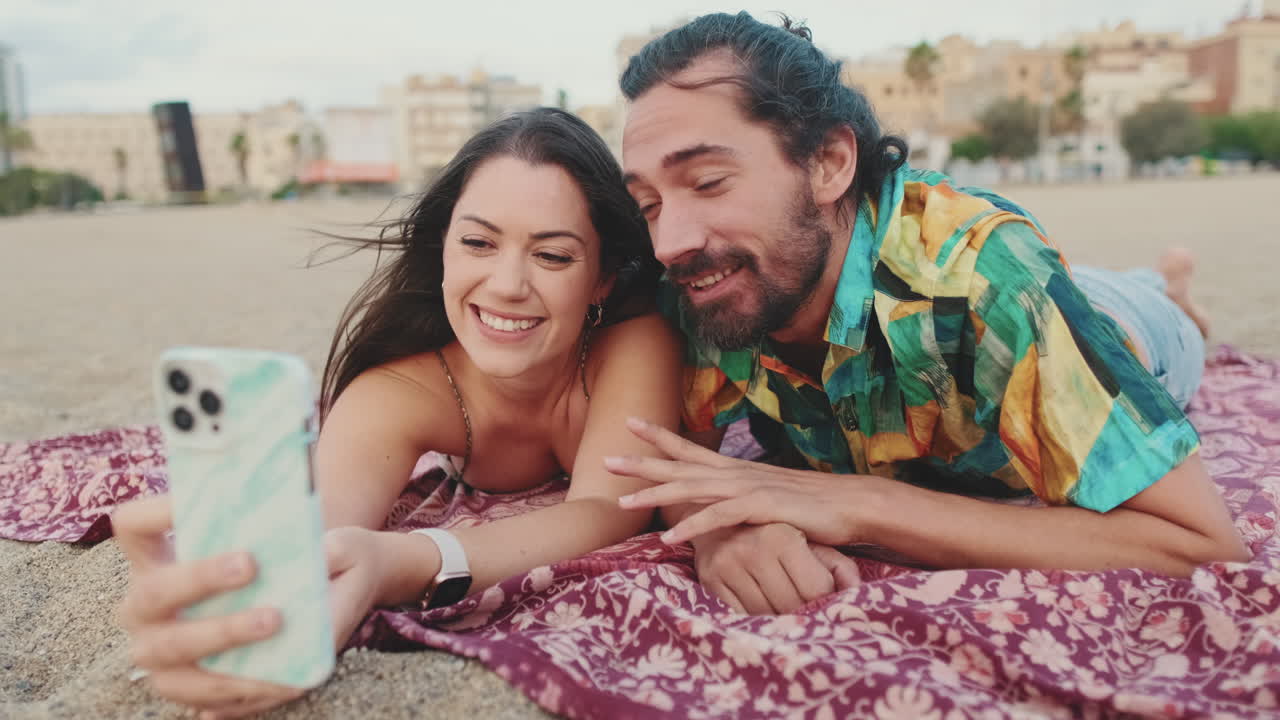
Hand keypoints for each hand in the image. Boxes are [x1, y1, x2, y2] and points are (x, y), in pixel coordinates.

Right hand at [114, 495, 302, 718]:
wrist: (296, 618)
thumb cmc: (287, 569)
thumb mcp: (302, 543)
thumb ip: (312, 538)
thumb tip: (323, 551)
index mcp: (159, 558)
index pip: (133, 526)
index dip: (151, 512)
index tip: (188, 502)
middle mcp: (146, 605)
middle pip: (153, 590)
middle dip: (198, 577)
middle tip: (249, 564)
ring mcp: (156, 649)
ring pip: (171, 647)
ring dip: (221, 634)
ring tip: (273, 620)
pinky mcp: (180, 686)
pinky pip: (198, 692)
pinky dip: (240, 684)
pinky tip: (281, 675)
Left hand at [609, 418, 874, 545]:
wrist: (851, 504)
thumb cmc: (811, 505)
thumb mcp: (769, 497)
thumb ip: (743, 498)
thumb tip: (723, 505)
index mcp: (736, 469)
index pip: (691, 448)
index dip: (660, 437)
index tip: (630, 423)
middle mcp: (736, 474)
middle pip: (681, 465)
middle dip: (642, 462)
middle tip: (607, 459)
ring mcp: (747, 488)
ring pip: (691, 490)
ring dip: (656, 495)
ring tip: (623, 503)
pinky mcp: (761, 508)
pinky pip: (719, 518)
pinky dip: (692, 528)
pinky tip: (670, 539)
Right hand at [690, 522, 860, 613]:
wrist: (721, 518)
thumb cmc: (775, 535)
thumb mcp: (808, 542)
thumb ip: (839, 566)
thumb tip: (856, 592)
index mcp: (783, 537)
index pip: (815, 590)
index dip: (823, 600)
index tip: (820, 598)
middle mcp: (753, 548)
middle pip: (791, 606)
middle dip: (801, 611)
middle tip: (801, 606)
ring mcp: (727, 564)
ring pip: (764, 614)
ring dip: (776, 617)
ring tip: (780, 605)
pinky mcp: (708, 578)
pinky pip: (738, 615)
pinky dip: (751, 617)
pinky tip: (758, 605)